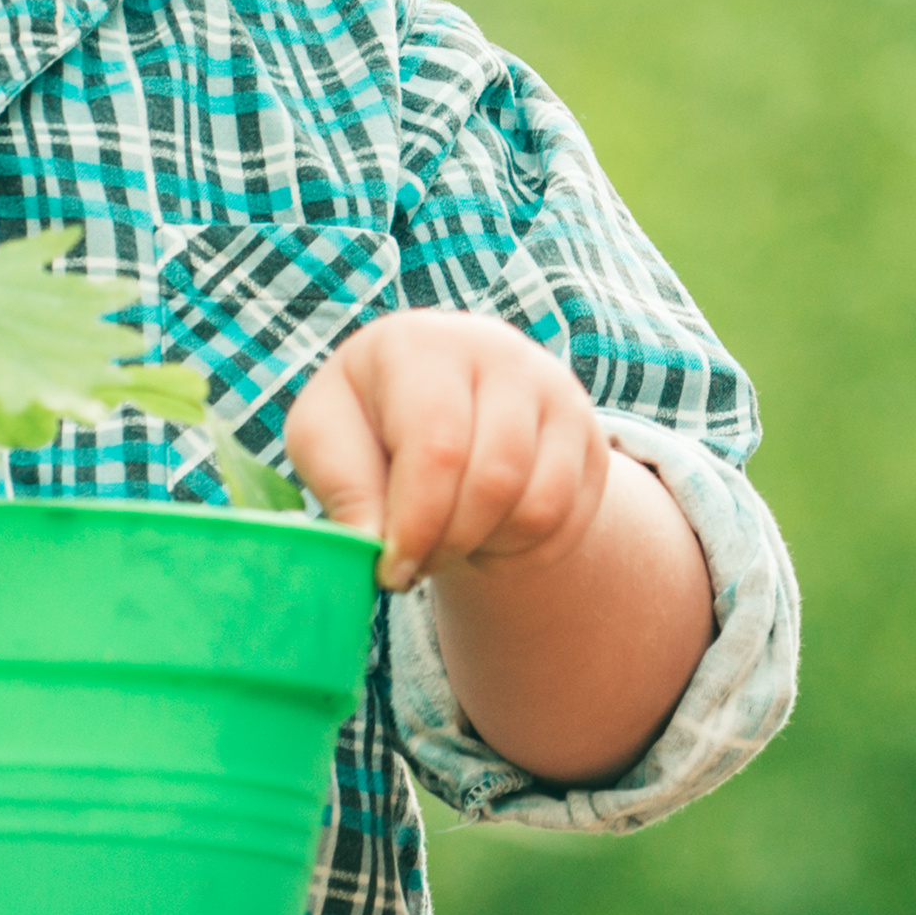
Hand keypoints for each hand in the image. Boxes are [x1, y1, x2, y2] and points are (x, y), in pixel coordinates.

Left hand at [289, 309, 617, 590]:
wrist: (440, 397)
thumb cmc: (369, 420)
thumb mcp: (326, 438)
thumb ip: (343, 487)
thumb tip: (373, 543)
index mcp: (422, 345)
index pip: (437, 448)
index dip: (415, 524)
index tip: (391, 569)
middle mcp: (501, 354)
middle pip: (495, 481)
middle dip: (450, 544)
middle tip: (416, 563)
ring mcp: (556, 393)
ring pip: (539, 506)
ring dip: (488, 549)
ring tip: (448, 541)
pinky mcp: (590, 436)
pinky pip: (569, 522)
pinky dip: (523, 552)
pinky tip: (485, 536)